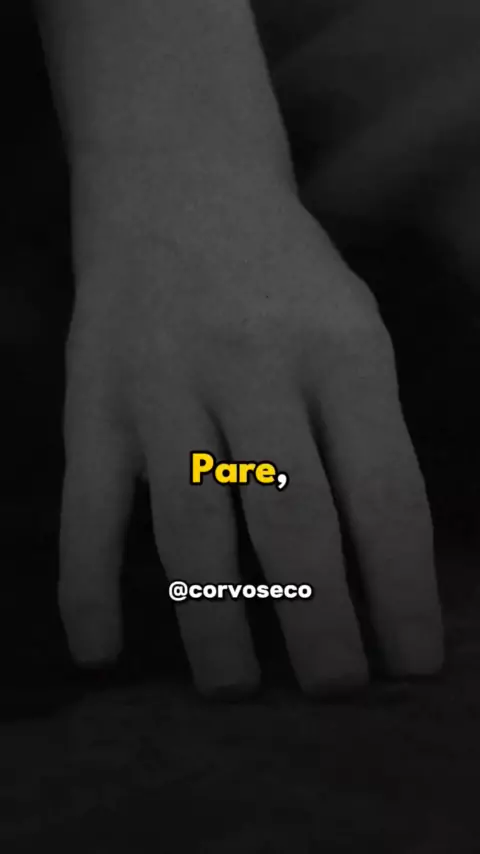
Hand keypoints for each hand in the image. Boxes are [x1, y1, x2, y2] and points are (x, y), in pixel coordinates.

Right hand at [60, 197, 442, 696]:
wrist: (178, 181)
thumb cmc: (282, 270)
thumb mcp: (355, 326)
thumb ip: (369, 432)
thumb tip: (379, 563)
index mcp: (341, 350)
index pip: (386, 494)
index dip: (405, 591)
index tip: (414, 663)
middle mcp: (252, 367)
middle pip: (292, 522)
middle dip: (319, 625)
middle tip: (334, 692)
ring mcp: (163, 385)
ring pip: (190, 529)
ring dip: (213, 625)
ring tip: (234, 691)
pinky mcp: (93, 399)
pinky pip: (89, 508)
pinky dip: (88, 586)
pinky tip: (101, 652)